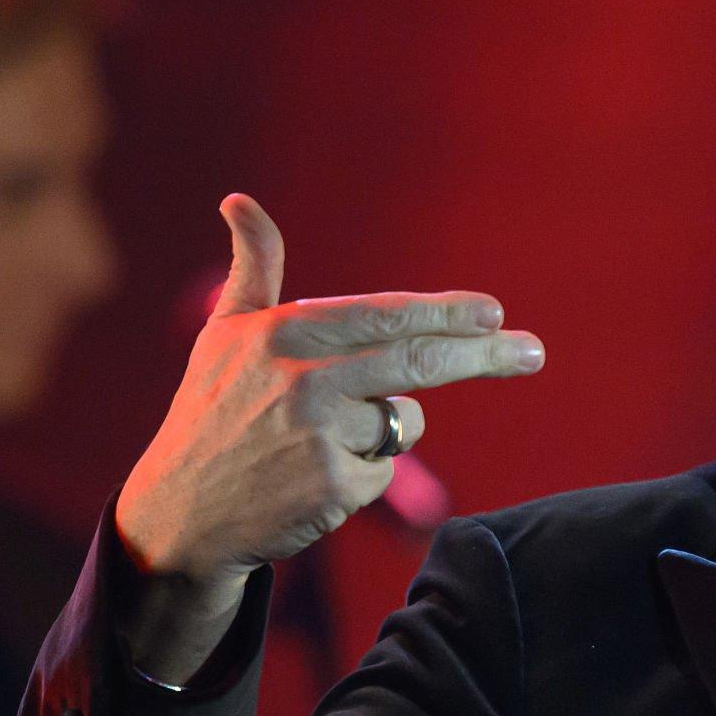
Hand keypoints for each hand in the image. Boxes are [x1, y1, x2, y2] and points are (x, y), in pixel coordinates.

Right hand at [117, 194, 543, 592]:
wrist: (181, 515)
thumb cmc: (213, 413)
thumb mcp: (224, 334)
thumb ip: (253, 268)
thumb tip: (238, 200)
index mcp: (283, 335)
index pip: (383, 316)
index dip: (443, 313)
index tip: (492, 312)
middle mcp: (302, 380)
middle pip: (416, 362)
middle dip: (484, 355)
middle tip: (534, 351)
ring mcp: (319, 436)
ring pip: (404, 421)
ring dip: (385, 429)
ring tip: (321, 440)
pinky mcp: (334, 487)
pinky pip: (387, 471)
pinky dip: (366, 473)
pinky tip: (316, 479)